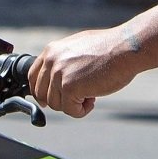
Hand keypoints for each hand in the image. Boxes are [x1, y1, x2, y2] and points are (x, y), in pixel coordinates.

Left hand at [26, 25, 144, 116]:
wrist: (124, 48)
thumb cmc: (108, 48)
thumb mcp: (77, 48)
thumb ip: (63, 61)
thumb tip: (57, 78)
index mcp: (51, 50)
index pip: (33, 76)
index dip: (41, 92)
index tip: (50, 100)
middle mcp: (51, 61)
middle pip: (42, 94)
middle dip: (59, 100)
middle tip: (78, 97)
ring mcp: (59, 74)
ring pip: (56, 105)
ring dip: (73, 104)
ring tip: (90, 94)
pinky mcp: (70, 87)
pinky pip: (70, 110)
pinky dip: (82, 110)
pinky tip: (93, 100)